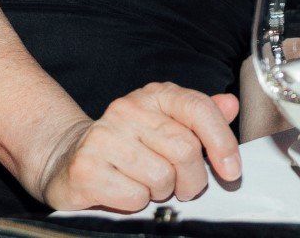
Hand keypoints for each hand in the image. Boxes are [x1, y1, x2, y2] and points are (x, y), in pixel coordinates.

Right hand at [33, 82, 241, 211]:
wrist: (68, 157)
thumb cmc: (126, 144)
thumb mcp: (165, 122)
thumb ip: (200, 116)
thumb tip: (230, 104)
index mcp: (154, 95)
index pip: (199, 109)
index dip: (222, 142)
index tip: (232, 170)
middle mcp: (127, 110)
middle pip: (185, 149)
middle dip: (192, 178)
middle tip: (183, 186)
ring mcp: (104, 138)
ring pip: (162, 177)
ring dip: (163, 191)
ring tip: (149, 185)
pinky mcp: (86, 169)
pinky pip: (136, 197)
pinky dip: (138, 203)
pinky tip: (126, 191)